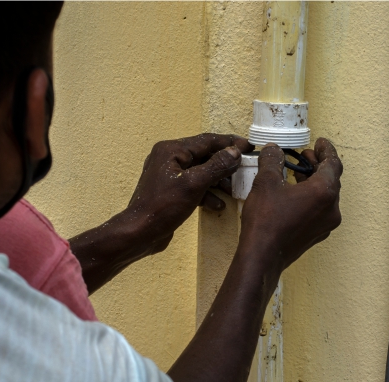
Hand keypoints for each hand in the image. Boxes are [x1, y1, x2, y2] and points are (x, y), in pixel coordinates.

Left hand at [127, 133, 253, 252]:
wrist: (140, 233)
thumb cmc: (163, 206)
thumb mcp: (194, 184)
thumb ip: (217, 166)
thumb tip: (234, 152)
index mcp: (171, 150)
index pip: (206, 140)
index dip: (229, 143)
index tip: (248, 146)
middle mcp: (169, 158)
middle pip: (204, 155)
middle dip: (225, 164)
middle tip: (244, 169)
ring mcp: (169, 175)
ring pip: (201, 172)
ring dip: (218, 180)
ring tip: (233, 189)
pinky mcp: (171, 191)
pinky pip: (194, 186)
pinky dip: (207, 193)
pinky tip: (218, 204)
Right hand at [239, 138, 342, 271]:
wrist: (263, 257)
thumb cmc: (266, 221)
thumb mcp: (266, 183)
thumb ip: (273, 161)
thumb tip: (274, 150)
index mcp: (324, 192)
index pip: (333, 164)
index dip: (327, 150)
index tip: (320, 142)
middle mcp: (331, 209)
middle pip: (331, 180)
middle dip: (318, 165)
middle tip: (306, 155)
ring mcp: (326, 224)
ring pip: (326, 195)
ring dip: (314, 181)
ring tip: (298, 172)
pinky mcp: (317, 235)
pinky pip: (320, 209)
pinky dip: (311, 197)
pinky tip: (295, 194)